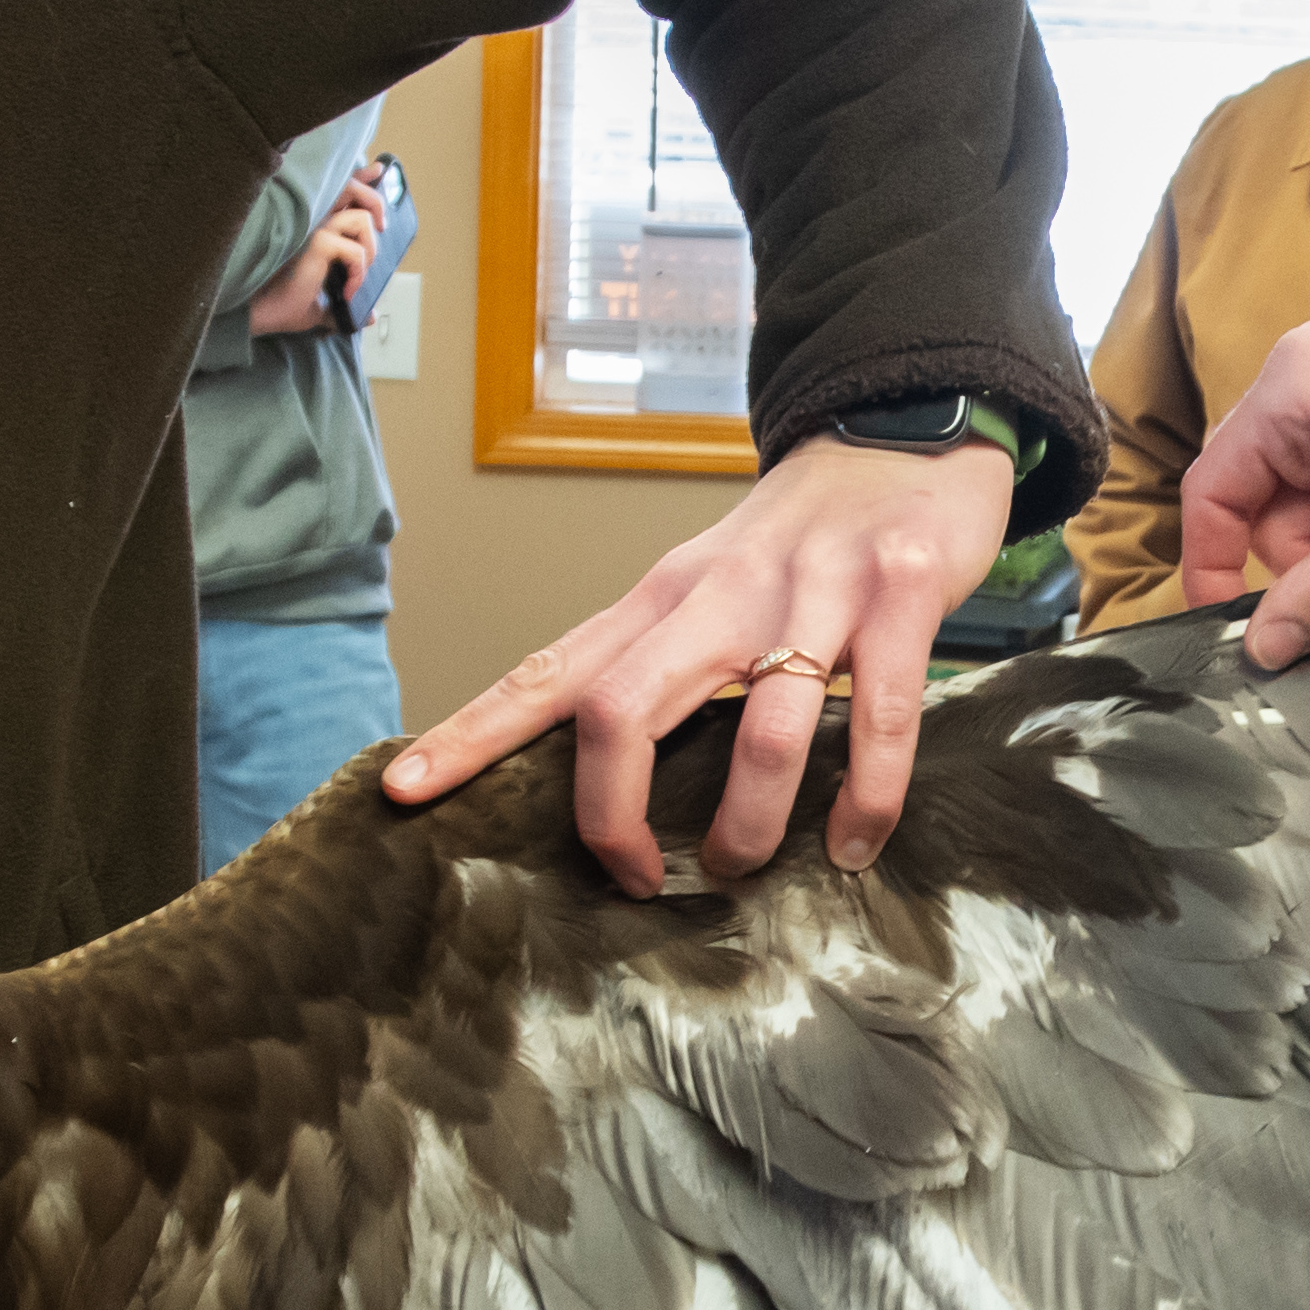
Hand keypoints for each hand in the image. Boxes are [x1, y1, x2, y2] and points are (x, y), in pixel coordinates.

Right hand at [246, 160, 396, 339]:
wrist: (263, 315)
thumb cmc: (284, 303)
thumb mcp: (326, 301)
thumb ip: (347, 300)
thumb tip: (369, 315)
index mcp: (314, 224)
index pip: (340, 188)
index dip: (361, 176)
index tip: (378, 170)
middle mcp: (312, 219)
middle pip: (352, 187)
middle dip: (375, 203)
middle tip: (381, 228)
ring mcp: (312, 228)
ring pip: (360, 218)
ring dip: (370, 249)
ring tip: (359, 274)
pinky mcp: (314, 243)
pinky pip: (354, 249)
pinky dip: (359, 271)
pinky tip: (349, 290)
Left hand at [387, 424, 1017, 890]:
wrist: (903, 431)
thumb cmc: (801, 538)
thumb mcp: (708, 586)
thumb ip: (660, 664)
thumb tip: (602, 773)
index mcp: (661, 597)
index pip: (548, 671)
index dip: (472, 732)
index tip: (407, 790)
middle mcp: (720, 592)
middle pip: (622, 708)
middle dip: (611, 813)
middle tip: (634, 878)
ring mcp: (813, 591)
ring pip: (763, 731)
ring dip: (748, 823)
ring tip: (744, 865)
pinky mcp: (900, 595)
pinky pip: (881, 720)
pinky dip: (866, 799)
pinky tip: (855, 841)